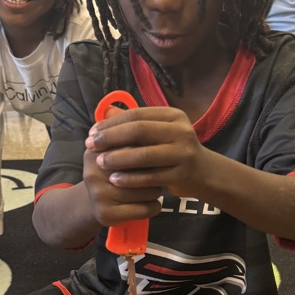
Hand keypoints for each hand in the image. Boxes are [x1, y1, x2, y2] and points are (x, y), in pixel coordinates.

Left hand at [85, 107, 205, 224]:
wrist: (203, 173)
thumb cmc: (173, 150)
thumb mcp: (159, 133)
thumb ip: (135, 124)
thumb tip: (104, 114)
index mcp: (173, 116)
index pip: (136, 115)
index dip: (112, 123)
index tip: (92, 132)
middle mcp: (181, 131)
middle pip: (139, 131)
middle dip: (111, 138)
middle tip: (91, 146)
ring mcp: (183, 153)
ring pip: (144, 155)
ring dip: (118, 159)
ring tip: (100, 163)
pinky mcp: (181, 175)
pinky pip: (150, 176)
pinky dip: (130, 178)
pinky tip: (115, 180)